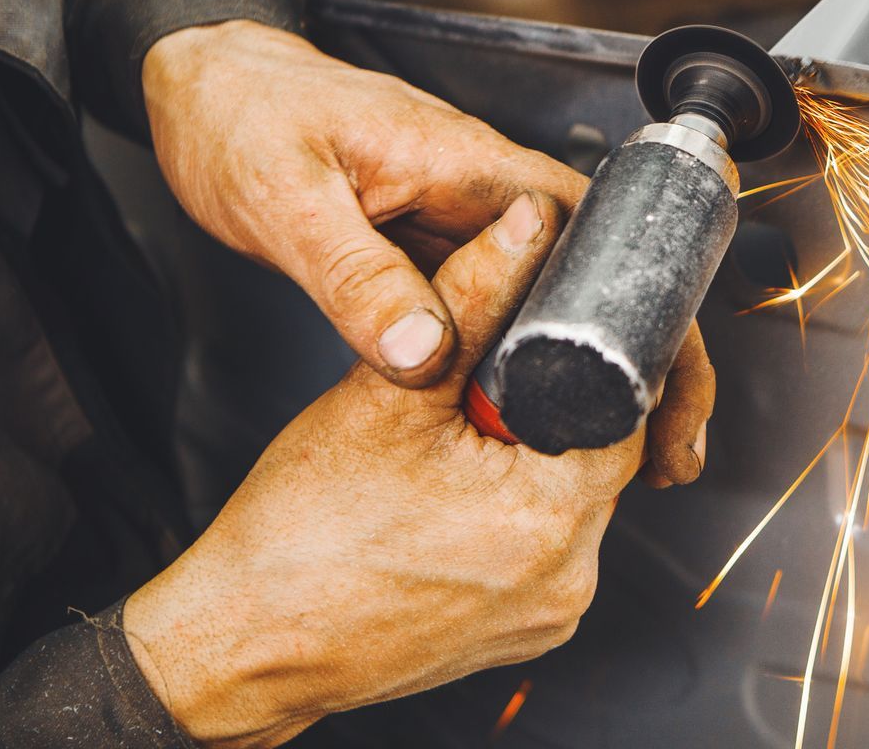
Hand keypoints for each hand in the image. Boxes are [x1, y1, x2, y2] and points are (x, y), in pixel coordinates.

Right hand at [125, 191, 639, 745]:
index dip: (585, 360)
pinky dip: (511, 516)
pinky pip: (544, 549)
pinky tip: (450, 506)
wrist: (242, 643)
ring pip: (571, 500)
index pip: (626, 408)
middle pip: (599, 454)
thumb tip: (529, 225)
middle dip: (546, 413)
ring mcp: (549, 614)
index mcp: (552, 518)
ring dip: (529, 463)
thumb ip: (474, 296)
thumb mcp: (390, 394)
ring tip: (450, 456)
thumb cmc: (300, 533)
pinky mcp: (525, 632)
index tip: (538, 342)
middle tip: (471, 402)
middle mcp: (570, 579)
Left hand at [141, 19, 713, 485]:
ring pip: (559, 304)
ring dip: (596, 375)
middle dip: (650, 366)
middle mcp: (491, 194)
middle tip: (667, 455)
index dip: (646, 322)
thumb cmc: (243, 116)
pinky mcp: (439, 248)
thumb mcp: (288, 201)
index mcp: (477, 170)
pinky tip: (537, 421)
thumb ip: (356, 278)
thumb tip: (422, 355)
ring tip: (633, 459)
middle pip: (602, 282)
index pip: (599, 244)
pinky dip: (532, 369)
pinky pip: (504, 311)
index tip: (661, 398)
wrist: (208, 83)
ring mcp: (468, 222)